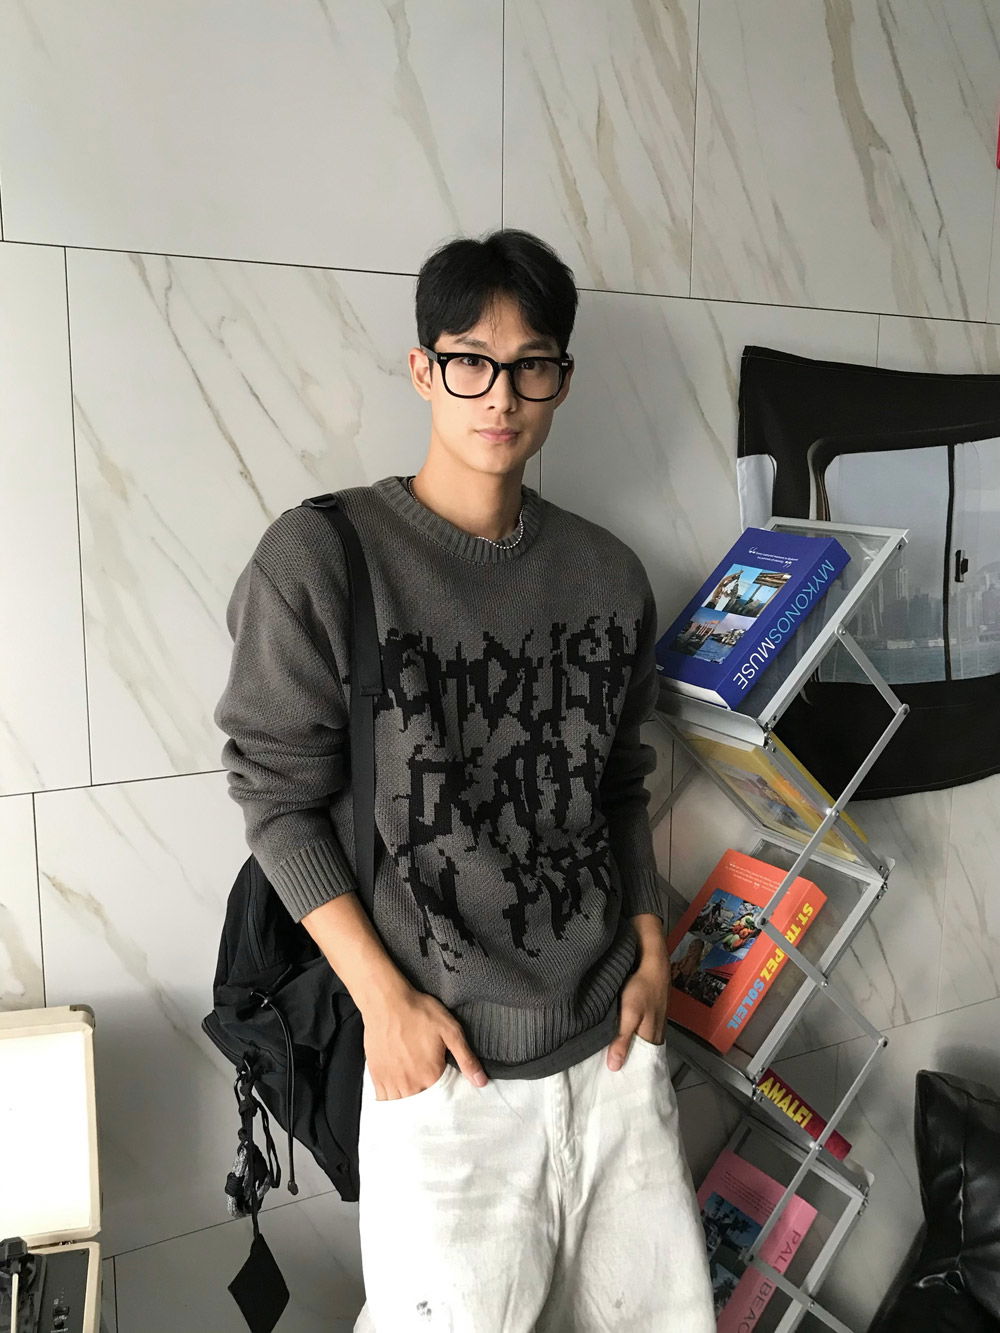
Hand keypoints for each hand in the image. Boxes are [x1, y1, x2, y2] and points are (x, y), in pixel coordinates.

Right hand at [361, 982, 488, 1100]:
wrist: (386, 1002)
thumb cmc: (419, 1012)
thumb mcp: (450, 1030)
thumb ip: (466, 1058)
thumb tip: (481, 1082)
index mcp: (430, 1075)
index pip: (441, 1100)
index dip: (445, 1098)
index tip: (446, 1093)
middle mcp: (410, 1084)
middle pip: (421, 1106)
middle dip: (427, 1104)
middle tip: (429, 1092)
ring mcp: (391, 1081)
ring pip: (402, 1105)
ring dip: (409, 1103)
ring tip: (415, 1093)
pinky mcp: (377, 1075)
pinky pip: (383, 1098)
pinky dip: (390, 1099)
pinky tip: (397, 1092)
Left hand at [607, 951, 670, 1070]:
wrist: (652, 964)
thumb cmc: (641, 988)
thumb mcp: (630, 1014)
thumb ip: (622, 1039)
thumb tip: (614, 1067)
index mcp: (651, 1041)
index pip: (637, 1066)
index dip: (622, 1072)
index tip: (604, 1080)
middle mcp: (653, 1038)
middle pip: (635, 1056)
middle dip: (619, 1061)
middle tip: (597, 1070)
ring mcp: (651, 1027)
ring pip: (634, 1044)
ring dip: (620, 1048)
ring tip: (599, 1056)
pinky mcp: (646, 1017)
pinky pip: (634, 1033)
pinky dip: (623, 1036)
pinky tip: (611, 1035)